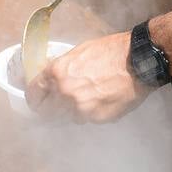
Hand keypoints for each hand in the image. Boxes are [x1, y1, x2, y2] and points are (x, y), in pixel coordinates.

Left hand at [25, 32, 149, 122]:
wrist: (138, 61)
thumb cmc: (111, 52)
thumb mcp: (78, 52)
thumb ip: (60, 68)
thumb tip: (48, 78)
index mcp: (57, 72)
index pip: (33, 93)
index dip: (33, 98)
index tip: (36, 100)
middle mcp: (65, 92)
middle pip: (46, 112)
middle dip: (50, 109)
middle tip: (57, 106)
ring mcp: (81, 108)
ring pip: (68, 117)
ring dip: (73, 111)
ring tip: (88, 98)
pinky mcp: (97, 118)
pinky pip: (87, 120)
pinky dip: (91, 113)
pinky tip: (102, 100)